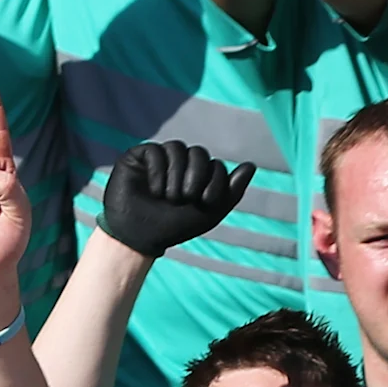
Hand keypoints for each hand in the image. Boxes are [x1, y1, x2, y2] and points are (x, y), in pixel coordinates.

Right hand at [98, 140, 253, 259]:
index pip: (214, 164)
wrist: (139, 238)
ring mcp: (157, 158)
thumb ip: (233, 191)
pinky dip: (158, 171)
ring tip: (167, 197)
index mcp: (196, 174)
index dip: (214, 180)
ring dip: (176, 176)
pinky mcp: (136, 157)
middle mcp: (178, 163)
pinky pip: (155, 151)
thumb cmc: (173, 228)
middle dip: (196, 175)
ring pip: (177, 149)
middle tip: (185, 198)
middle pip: (198, 152)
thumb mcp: (210, 212)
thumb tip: (251, 165)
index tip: (202, 201)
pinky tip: (153, 190)